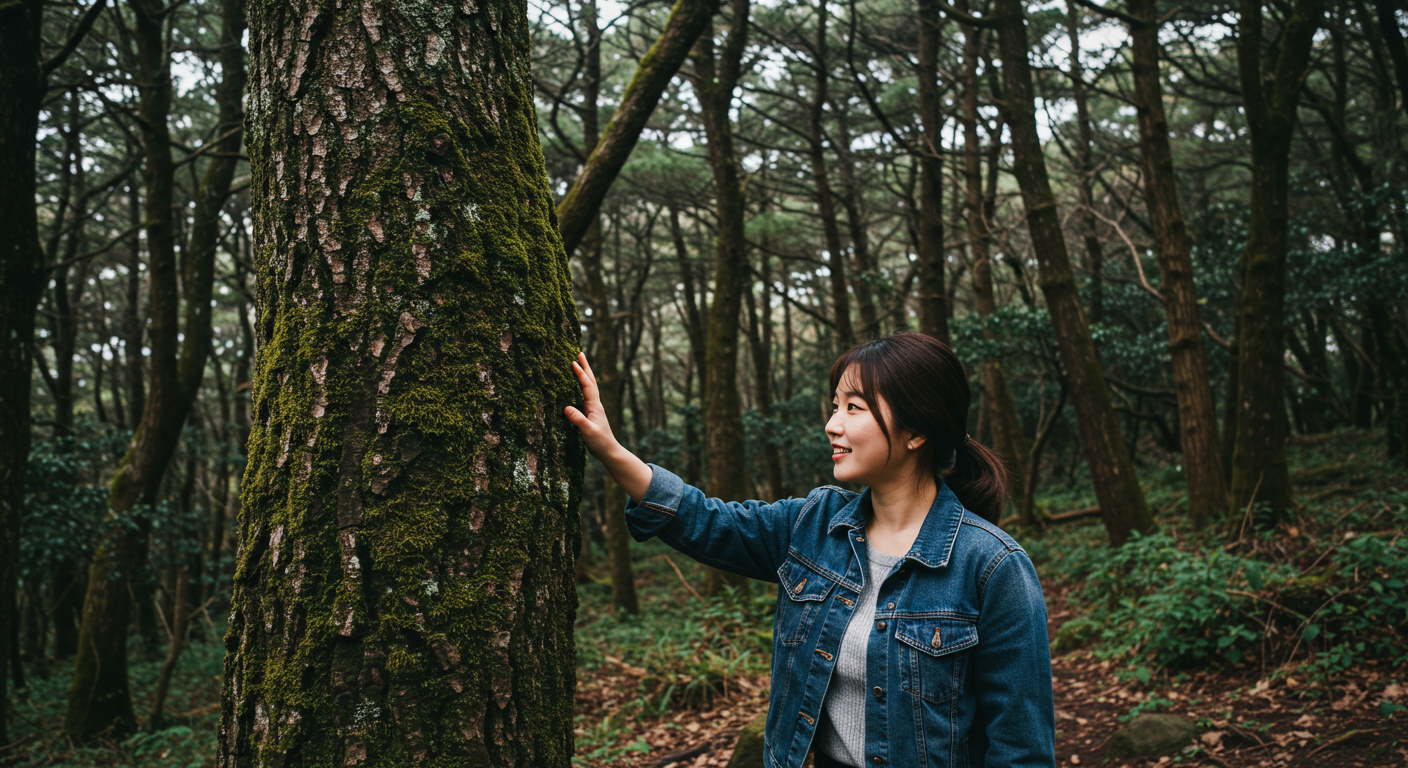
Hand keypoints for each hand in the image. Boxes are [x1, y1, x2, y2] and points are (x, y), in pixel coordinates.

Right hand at [564, 351, 653, 500]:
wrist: (609, 451)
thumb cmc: (600, 443)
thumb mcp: (588, 432)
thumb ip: (578, 420)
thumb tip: (566, 408)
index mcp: (595, 406)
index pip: (587, 386)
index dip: (580, 373)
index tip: (573, 361)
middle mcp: (596, 404)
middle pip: (591, 381)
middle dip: (586, 367)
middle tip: (580, 353)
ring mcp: (594, 408)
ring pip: (590, 386)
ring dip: (585, 373)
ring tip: (579, 363)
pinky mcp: (592, 413)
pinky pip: (587, 393)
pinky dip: (583, 385)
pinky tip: (579, 385)